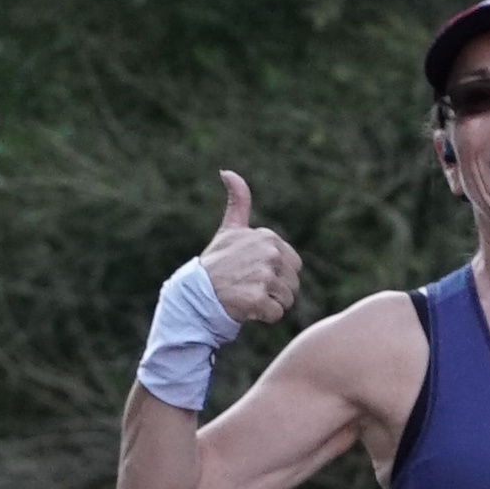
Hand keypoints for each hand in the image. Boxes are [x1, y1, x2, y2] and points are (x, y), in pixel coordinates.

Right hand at [201, 171, 301, 328]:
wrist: (195, 293)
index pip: (294, 265)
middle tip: (251, 287)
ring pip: (287, 300)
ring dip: (270, 305)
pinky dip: (264, 317)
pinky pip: (276, 314)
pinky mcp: (257, 298)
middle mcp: (269, 254)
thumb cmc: (216, 263)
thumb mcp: (229, 229)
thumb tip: (226, 171)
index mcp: (268, 237)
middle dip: (276, 291)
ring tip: (248, 297)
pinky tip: (246, 308)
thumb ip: (237, 200)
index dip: (276, 274)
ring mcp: (263, 276)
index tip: (253, 272)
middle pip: (293, 283)